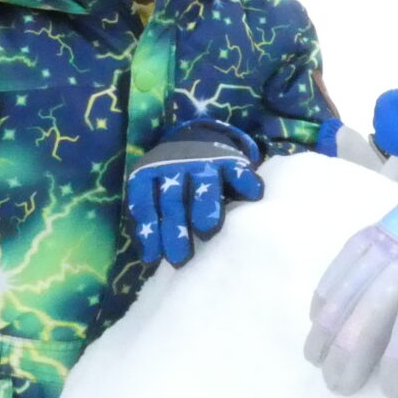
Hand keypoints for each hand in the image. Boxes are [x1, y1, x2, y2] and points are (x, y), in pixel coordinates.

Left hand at [125, 121, 263, 266]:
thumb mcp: (154, 190)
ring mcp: (203, 160)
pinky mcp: (229, 159)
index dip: (149, 231)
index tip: (153, 259)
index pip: (144, 203)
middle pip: (173, 198)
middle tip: (180, 258)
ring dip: (205, 207)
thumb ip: (153, 217)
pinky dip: (246, 183)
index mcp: (149, 173)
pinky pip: (237, 172)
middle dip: (175, 228)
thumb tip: (150, 258)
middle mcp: (174, 165)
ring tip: (208, 230)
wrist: (197, 137)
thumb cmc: (174, 180)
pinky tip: (253, 197)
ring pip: (204, 184)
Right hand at [304, 132, 397, 397]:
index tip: (397, 391)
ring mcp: (393, 238)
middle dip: (351, 349)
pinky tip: (318, 316)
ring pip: (352, 282)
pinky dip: (329, 286)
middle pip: (374, 305)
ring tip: (315, 358)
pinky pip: (346, 256)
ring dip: (329, 323)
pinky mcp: (380, 228)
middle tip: (339, 385)